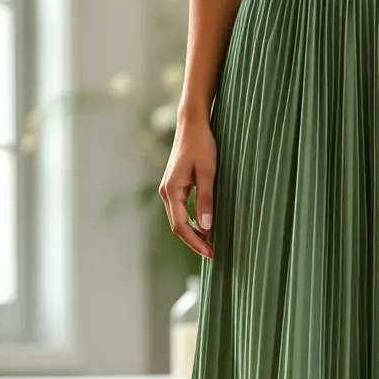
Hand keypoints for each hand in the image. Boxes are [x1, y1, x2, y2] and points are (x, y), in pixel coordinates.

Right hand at [159, 116, 216, 260]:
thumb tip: (206, 229)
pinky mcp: (174, 187)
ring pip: (178, 220)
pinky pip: (180, 211)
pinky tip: (204, 228)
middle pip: (177, 226)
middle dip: (194, 242)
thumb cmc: (202, 145)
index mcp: (171, 191)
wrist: (192, 124)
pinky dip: (191, 223)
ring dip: (192, 234)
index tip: (211, 253)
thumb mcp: (208, 173)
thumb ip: (206, 200)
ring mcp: (168, 190)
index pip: (181, 226)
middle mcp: (166, 192)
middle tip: (213, 254)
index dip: (195, 243)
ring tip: (210, 245)